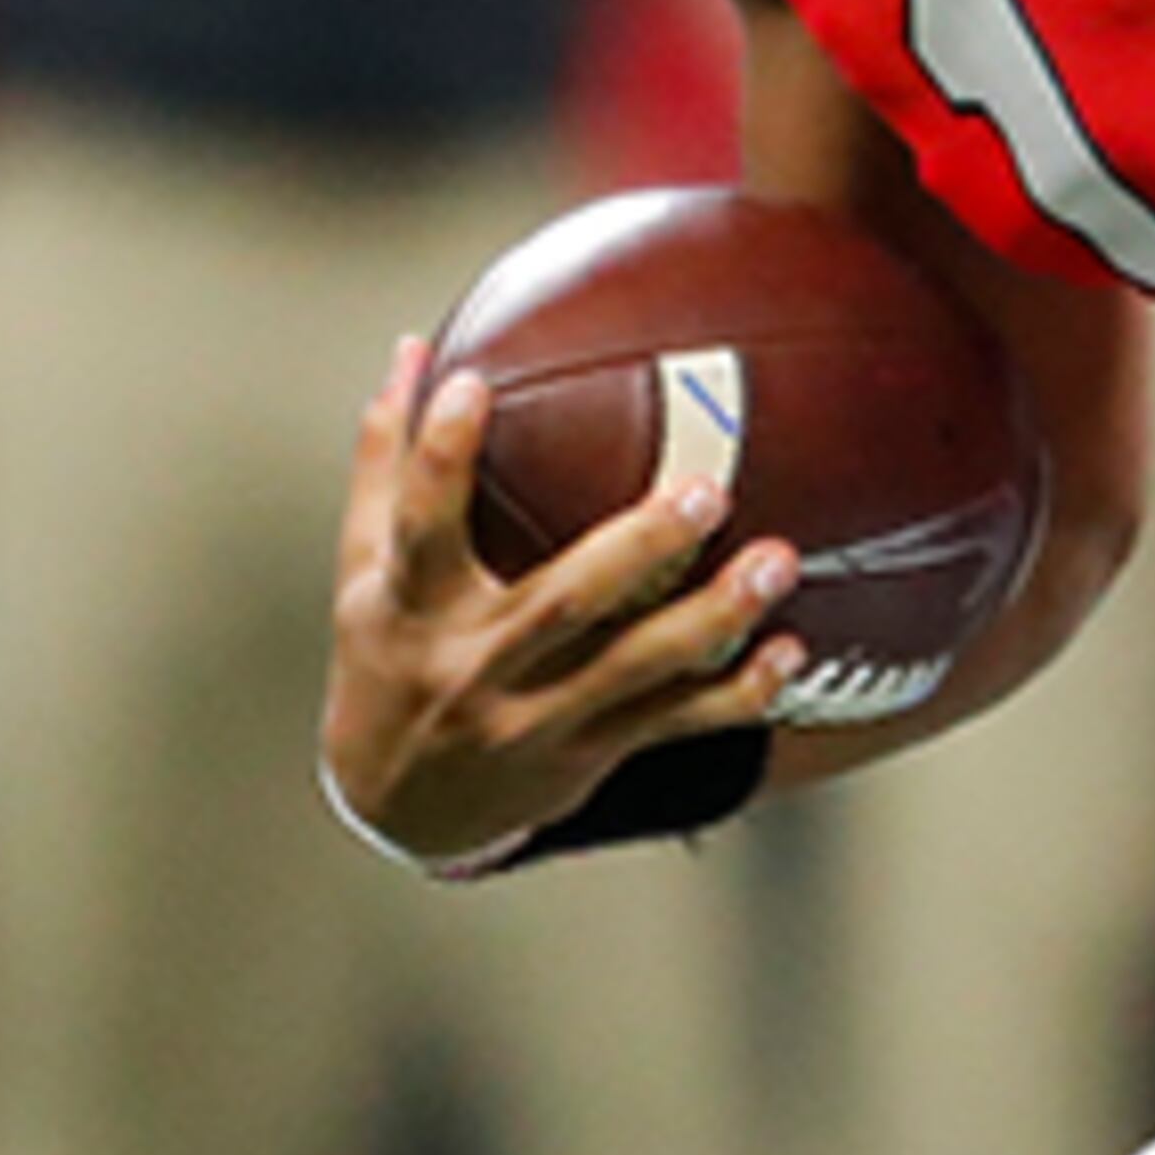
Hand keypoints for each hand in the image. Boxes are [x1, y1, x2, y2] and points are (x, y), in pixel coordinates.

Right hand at [320, 341, 805, 870]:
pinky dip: (737, 696)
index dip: (438, 456)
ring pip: (636, 671)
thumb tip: (415, 349)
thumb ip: (387, 464)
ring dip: (713, 618)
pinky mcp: (588, 753)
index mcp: (409, 606)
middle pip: (561, 604)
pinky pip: (673, 725)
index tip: (472, 381)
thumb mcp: (365, 571)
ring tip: (780, 561)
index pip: (417, 525)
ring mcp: (535, 718)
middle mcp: (473, 667)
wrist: (400, 806)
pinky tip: (789, 652)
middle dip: (638, 549)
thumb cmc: (389, 656)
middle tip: (707, 490)